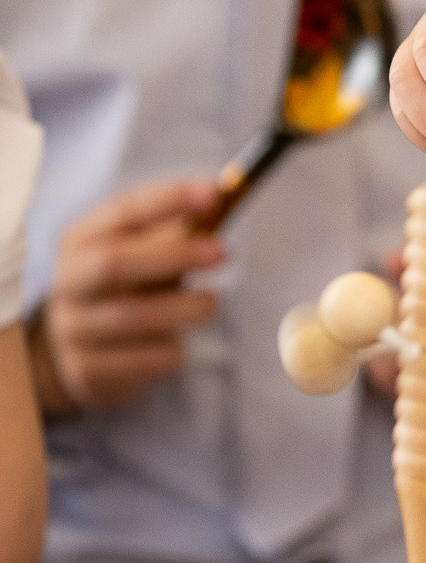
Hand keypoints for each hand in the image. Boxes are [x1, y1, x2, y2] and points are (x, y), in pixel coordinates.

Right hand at [30, 178, 227, 412]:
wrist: (79, 349)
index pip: (122, 210)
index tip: (214, 193)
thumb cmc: (125, 287)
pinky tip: (180, 345)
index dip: (168, 199)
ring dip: (183, 308)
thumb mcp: (141, 252)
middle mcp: (69, 281)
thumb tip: (218, 201)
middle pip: (113, 264)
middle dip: (172, 256)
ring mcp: (72, 327)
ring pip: (130, 316)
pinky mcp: (86, 369)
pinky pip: (137, 360)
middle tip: (221, 252)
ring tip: (211, 304)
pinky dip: (169, 351)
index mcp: (81, 239)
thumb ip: (173, 231)